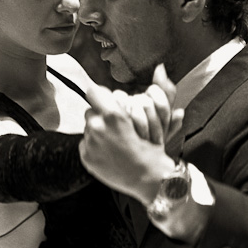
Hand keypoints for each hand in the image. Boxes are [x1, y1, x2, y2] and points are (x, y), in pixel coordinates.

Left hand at [79, 65, 182, 203]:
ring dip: (98, 127)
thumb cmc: (155, 148)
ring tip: (114, 137)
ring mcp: (89, 143)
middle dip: (102, 113)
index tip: (112, 103)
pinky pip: (86, 141)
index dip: (103, 96)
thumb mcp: (160, 117)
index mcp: (114, 116)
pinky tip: (109, 150)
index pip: (94, 91)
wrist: (148, 180)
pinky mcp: (85, 156)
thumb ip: (162, 90)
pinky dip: (95, 144)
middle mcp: (98, 128)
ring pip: (88, 125)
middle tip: (117, 123)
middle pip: (91, 108)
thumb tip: (160, 67)